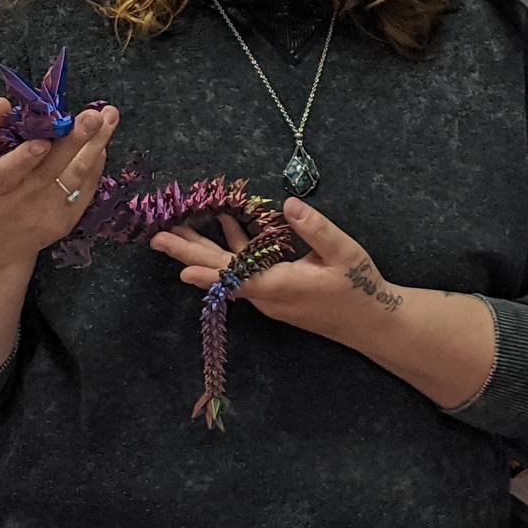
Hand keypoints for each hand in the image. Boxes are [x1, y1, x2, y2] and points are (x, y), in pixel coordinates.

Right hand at [0, 97, 119, 269]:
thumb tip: (3, 103)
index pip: (6, 172)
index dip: (24, 158)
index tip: (43, 141)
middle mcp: (18, 203)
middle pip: (50, 170)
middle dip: (73, 141)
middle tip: (92, 116)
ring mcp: (43, 214)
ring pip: (74, 177)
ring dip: (95, 146)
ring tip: (108, 118)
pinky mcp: (63, 222)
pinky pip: (83, 190)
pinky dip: (95, 165)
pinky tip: (101, 142)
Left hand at [148, 197, 402, 346]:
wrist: (371, 323)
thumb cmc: (359, 288)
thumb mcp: (344, 253)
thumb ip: (316, 228)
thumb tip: (287, 203)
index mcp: (280, 285)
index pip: (236, 278)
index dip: (208, 272)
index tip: (180, 268)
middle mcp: (266, 294)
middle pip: (220, 272)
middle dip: (188, 253)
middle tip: (156, 238)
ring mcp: (267, 294)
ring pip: (228, 270)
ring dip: (202, 249)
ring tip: (176, 229)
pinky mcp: (273, 290)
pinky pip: (243, 269)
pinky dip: (230, 248)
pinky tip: (223, 225)